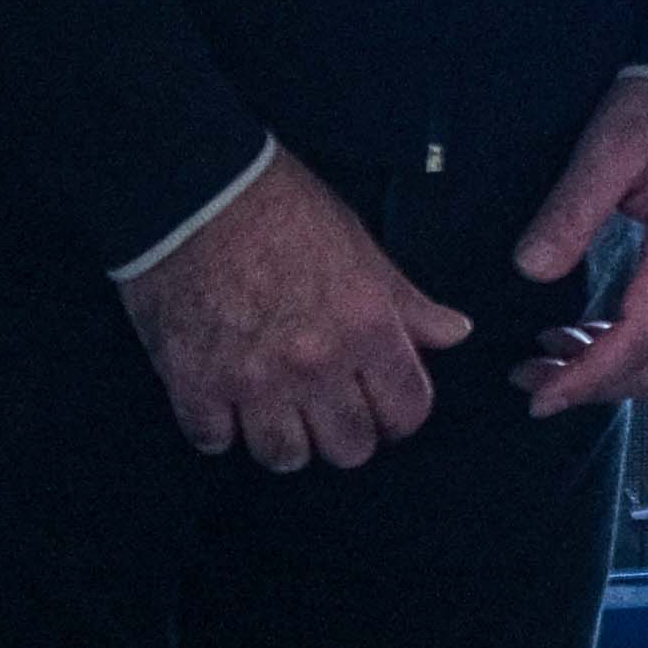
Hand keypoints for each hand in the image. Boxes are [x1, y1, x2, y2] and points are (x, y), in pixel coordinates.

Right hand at [120, 154, 468, 471]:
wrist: (192, 189)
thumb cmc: (281, 207)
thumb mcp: (359, 245)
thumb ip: (406, 302)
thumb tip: (455, 333)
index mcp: (366, 328)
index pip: (407, 413)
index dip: (397, 413)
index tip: (379, 401)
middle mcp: (316, 365)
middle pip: (349, 450)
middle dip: (342, 431)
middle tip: (324, 405)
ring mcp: (254, 382)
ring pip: (284, 457)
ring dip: (282, 437)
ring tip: (273, 407)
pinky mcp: (195, 386)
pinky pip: (215, 442)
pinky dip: (219, 427)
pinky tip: (222, 398)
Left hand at [510, 72, 647, 416]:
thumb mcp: (607, 145)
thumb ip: (571, 209)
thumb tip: (531, 270)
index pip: (641, 336)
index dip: (589, 376)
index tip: (542, 395)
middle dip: (593, 387)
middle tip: (531, 381)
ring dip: (615, 376)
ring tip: (551, 362)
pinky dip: (637, 355)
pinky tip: (590, 340)